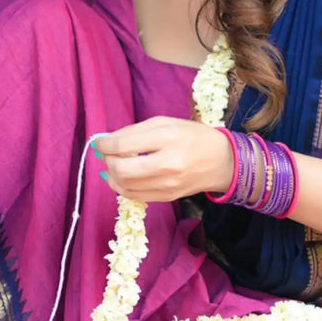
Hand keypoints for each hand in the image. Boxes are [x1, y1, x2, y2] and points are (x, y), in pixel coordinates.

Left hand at [92, 117, 233, 203]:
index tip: (99, 142)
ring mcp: (168, 184)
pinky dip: (121, 186)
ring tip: (113, 164)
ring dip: (111, 175)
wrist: (222, 161)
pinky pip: (134, 196)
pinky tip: (121, 177)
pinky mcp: (167, 197)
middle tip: (106, 154)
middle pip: (122, 169)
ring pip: (125, 185)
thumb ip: (135, 131)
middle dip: (107, 161)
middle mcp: (168, 164)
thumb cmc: (192, 136)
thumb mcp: (166, 123)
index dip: (105, 145)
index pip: (125, 145)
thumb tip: (107, 141)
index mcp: (168, 138)